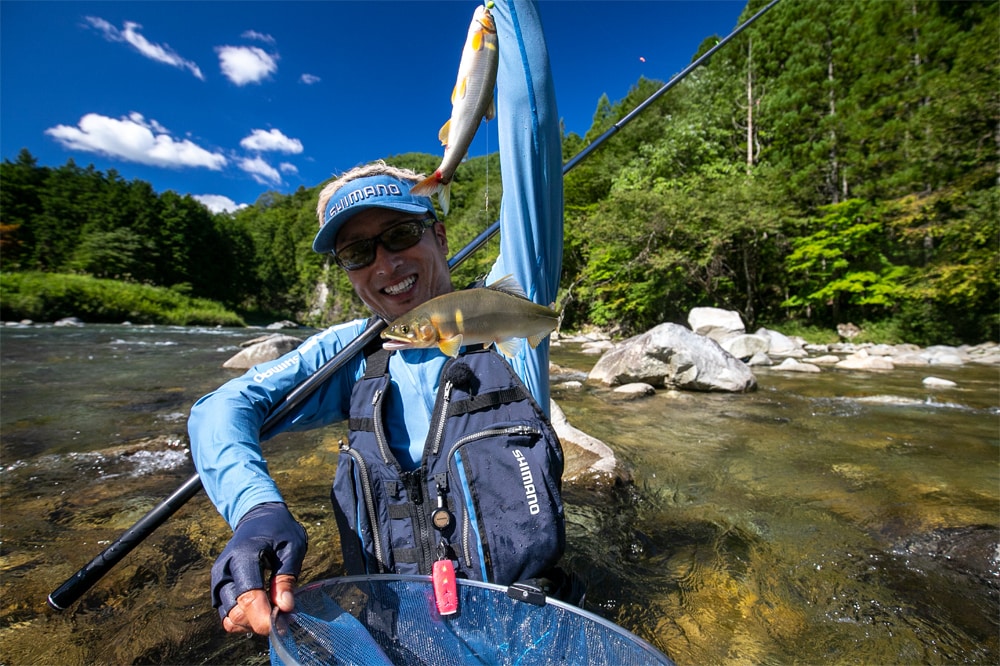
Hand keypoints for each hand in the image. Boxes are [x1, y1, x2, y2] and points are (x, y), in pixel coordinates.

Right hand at [210, 502, 307, 635]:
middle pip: (236, 612)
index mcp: (243, 556)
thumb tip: (285, 608)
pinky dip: (244, 620)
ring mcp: (218, 580)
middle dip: (261, 620)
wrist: (259, 517)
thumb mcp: (292, 548)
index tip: (285, 624)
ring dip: (253, 622)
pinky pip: (226, 615)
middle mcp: (223, 571)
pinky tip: (262, 609)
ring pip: (229, 618)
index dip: (266, 617)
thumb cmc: (279, 530)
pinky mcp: (218, 588)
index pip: (249, 597)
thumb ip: (286, 578)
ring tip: (275, 610)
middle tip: (285, 614)